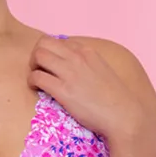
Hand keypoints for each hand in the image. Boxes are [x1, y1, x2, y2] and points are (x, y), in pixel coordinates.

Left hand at [28, 35, 144, 139]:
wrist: (122, 115)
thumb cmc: (114, 99)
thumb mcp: (101, 71)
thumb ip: (86, 64)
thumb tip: (72, 67)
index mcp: (87, 52)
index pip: (59, 41)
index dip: (51, 53)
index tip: (51, 66)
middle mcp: (77, 57)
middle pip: (44, 43)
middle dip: (37, 55)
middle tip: (39, 70)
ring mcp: (69, 72)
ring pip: (38, 55)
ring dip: (32, 66)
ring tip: (37, 80)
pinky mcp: (62, 90)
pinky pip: (37, 77)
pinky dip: (32, 82)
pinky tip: (37, 89)